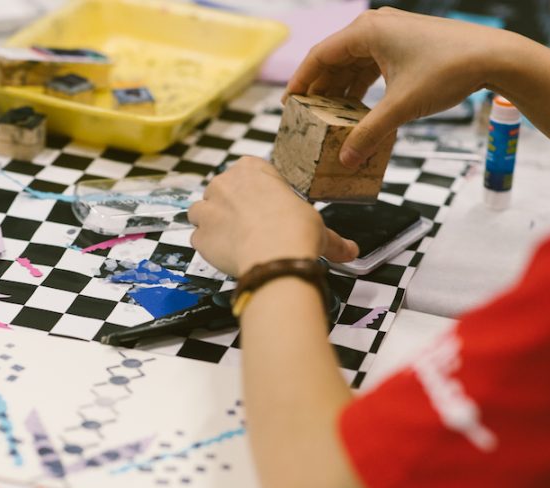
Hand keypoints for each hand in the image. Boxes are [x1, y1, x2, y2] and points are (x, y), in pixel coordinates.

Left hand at [187, 157, 358, 277]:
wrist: (276, 255)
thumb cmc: (298, 230)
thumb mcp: (319, 227)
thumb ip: (332, 239)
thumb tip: (352, 252)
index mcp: (252, 169)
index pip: (244, 172)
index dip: (251, 191)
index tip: (261, 206)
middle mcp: (224, 182)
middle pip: (219, 191)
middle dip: (229, 207)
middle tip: (248, 227)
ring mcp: (207, 208)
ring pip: (200, 211)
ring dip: (211, 223)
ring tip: (232, 240)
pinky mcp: (199, 234)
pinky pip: (197, 238)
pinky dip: (208, 247)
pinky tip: (225, 255)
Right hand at [284, 8, 518, 167]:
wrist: (495, 57)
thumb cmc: (448, 71)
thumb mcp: (401, 107)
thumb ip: (369, 134)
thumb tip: (346, 161)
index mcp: (366, 31)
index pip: (319, 57)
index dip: (300, 82)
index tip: (288, 105)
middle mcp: (375, 26)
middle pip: (333, 59)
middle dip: (320, 89)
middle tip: (306, 116)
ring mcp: (391, 32)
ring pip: (352, 62)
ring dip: (340, 89)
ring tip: (329, 116)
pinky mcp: (405, 42)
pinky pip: (371, 63)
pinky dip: (360, 85)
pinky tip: (358, 107)